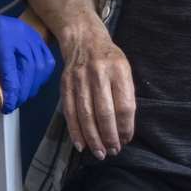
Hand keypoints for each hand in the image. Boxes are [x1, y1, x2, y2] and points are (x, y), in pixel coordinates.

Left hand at [0, 3, 56, 113]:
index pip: (9, 65)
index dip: (11, 88)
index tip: (8, 106)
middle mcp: (18, 31)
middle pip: (28, 67)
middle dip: (23, 91)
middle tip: (13, 105)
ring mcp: (30, 33)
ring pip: (40, 66)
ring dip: (33, 86)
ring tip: (20, 98)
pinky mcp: (37, 38)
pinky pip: (46, 61)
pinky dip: (41, 77)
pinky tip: (31, 86)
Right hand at [56, 13, 134, 159]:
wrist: (83, 38)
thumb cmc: (109, 58)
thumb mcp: (124, 69)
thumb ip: (125, 95)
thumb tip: (124, 129)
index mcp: (119, 69)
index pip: (124, 105)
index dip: (125, 127)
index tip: (126, 140)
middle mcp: (98, 73)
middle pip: (104, 112)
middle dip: (110, 136)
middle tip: (113, 151)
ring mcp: (79, 79)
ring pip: (86, 115)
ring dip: (93, 138)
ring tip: (100, 153)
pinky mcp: (65, 84)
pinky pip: (69, 112)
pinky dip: (75, 130)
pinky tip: (81, 144)